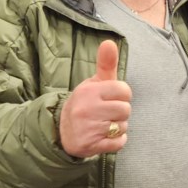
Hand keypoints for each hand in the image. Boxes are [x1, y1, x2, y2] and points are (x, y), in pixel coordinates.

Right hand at [59, 40, 131, 156]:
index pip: (124, 91)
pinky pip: (119, 143)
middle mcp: (87, 109)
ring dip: (117, 127)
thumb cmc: (86, 102)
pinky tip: (104, 136)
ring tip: (103, 124)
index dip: (121, 95)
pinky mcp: (91, 145)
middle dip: (120, 112)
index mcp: (89, 91)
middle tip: (106, 113)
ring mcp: (88, 128)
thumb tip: (110, 42)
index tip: (111, 98)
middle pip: (126, 110)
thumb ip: (106, 63)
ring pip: (123, 126)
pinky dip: (116, 141)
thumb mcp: (94, 82)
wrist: (61, 130)